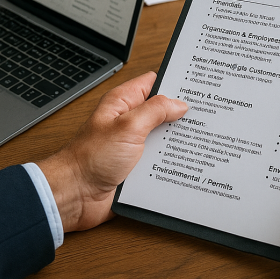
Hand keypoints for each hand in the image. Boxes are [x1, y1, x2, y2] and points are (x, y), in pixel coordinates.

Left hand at [37, 72, 186, 231]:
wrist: (74, 196)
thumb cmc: (89, 159)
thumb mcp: (128, 126)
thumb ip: (156, 110)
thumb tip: (179, 103)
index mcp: (124, 102)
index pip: (154, 82)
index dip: (174, 82)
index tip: (196, 85)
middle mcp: (130, 121)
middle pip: (163, 110)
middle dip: (181, 114)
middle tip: (205, 113)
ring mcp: (134, 144)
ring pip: (164, 136)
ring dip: (176, 140)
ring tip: (200, 138)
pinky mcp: (137, 166)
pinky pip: (159, 159)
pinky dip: (171, 161)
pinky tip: (185, 161)